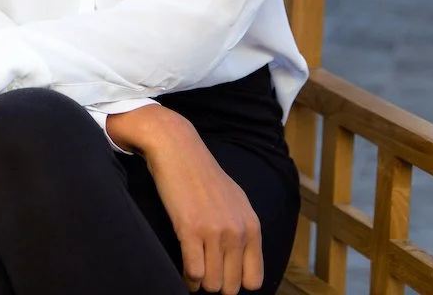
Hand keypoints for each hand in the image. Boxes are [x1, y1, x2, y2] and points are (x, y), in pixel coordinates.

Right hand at [140, 112, 263, 293]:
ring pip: (213, 284)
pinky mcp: (191, 230)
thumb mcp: (235, 201)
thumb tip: (241, 262)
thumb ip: (243, 230)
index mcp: (252, 227)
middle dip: (217, 284)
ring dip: (201, 284)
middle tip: (204, 273)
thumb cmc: (203, 175)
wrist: (178, 150)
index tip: (222, 275)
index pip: (254, 279)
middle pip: (232, 286)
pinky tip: (184, 272)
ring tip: (194, 273)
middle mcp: (238, 232)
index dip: (236, 282)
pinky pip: (194, 272)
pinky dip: (188, 279)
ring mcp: (215, 232)